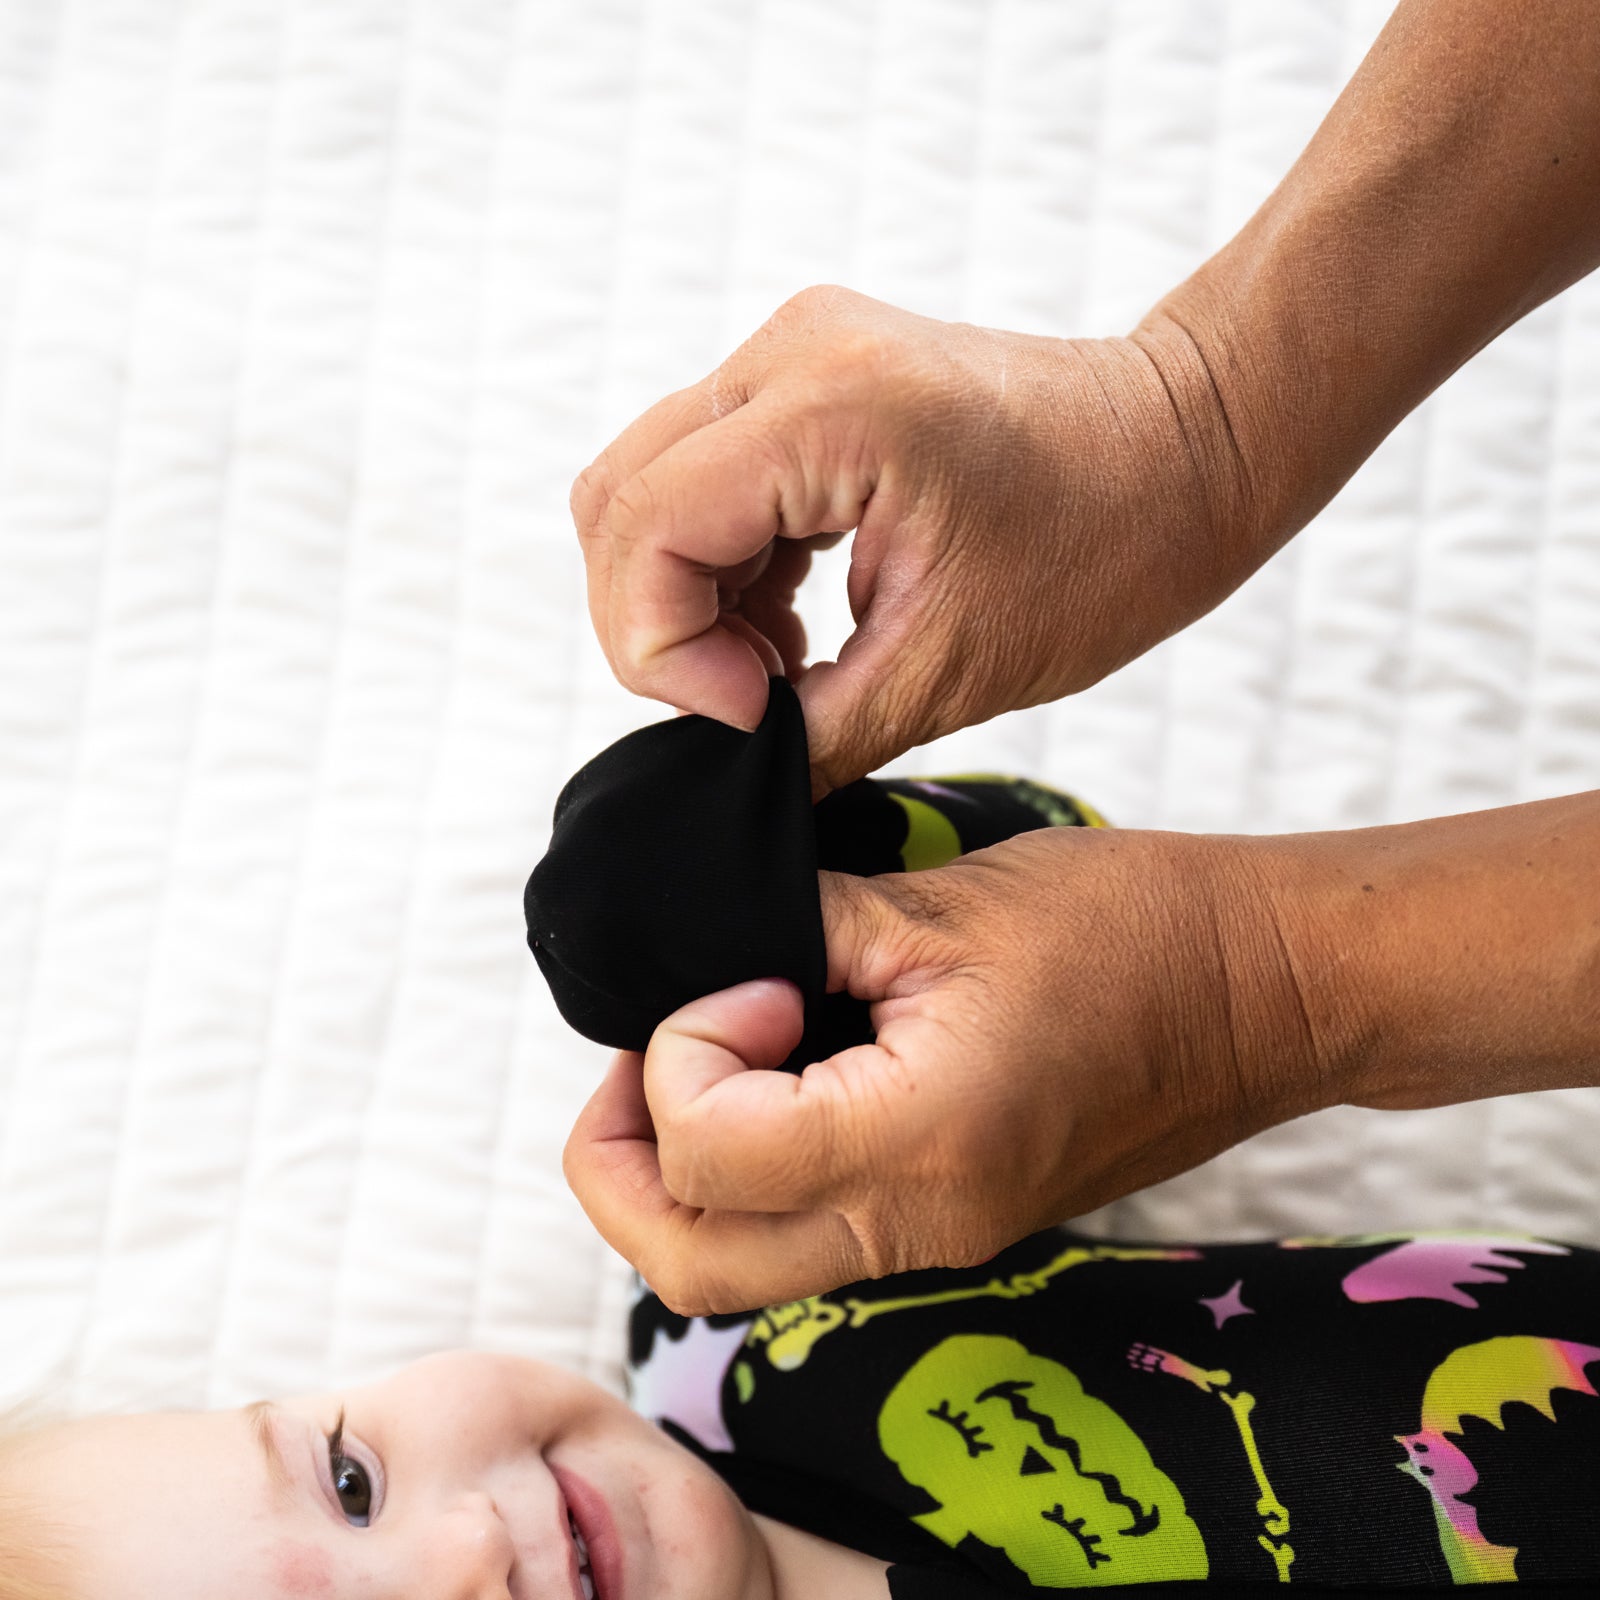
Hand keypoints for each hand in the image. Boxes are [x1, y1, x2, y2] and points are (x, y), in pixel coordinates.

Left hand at [562, 826, 1328, 1314]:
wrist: (1264, 993)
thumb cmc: (1135, 928)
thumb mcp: (945, 902)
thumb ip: (803, 923)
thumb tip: (710, 941)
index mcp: (920, 1140)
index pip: (708, 1155)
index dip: (681, 1053)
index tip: (746, 979)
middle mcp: (920, 1224)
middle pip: (690, 1268)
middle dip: (620, 1161)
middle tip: (638, 1057)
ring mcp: (939, 1240)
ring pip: (738, 1273)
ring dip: (677, 1180)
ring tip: (694, 1064)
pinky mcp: (954, 1225)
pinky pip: (805, 1240)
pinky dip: (748, 1181)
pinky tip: (765, 1082)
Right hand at [572, 287, 1259, 793]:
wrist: (1188, 448)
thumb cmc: (1111, 545)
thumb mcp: (951, 668)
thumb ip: (814, 733)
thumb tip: (730, 778)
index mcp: (828, 408)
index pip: (643, 530)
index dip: (663, 651)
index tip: (750, 715)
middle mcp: (790, 352)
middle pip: (617, 502)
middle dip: (658, 627)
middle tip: (751, 703)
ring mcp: (794, 352)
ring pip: (647, 488)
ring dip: (686, 597)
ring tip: (779, 668)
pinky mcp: (808, 376)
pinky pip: (704, 475)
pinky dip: (721, 564)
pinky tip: (791, 624)